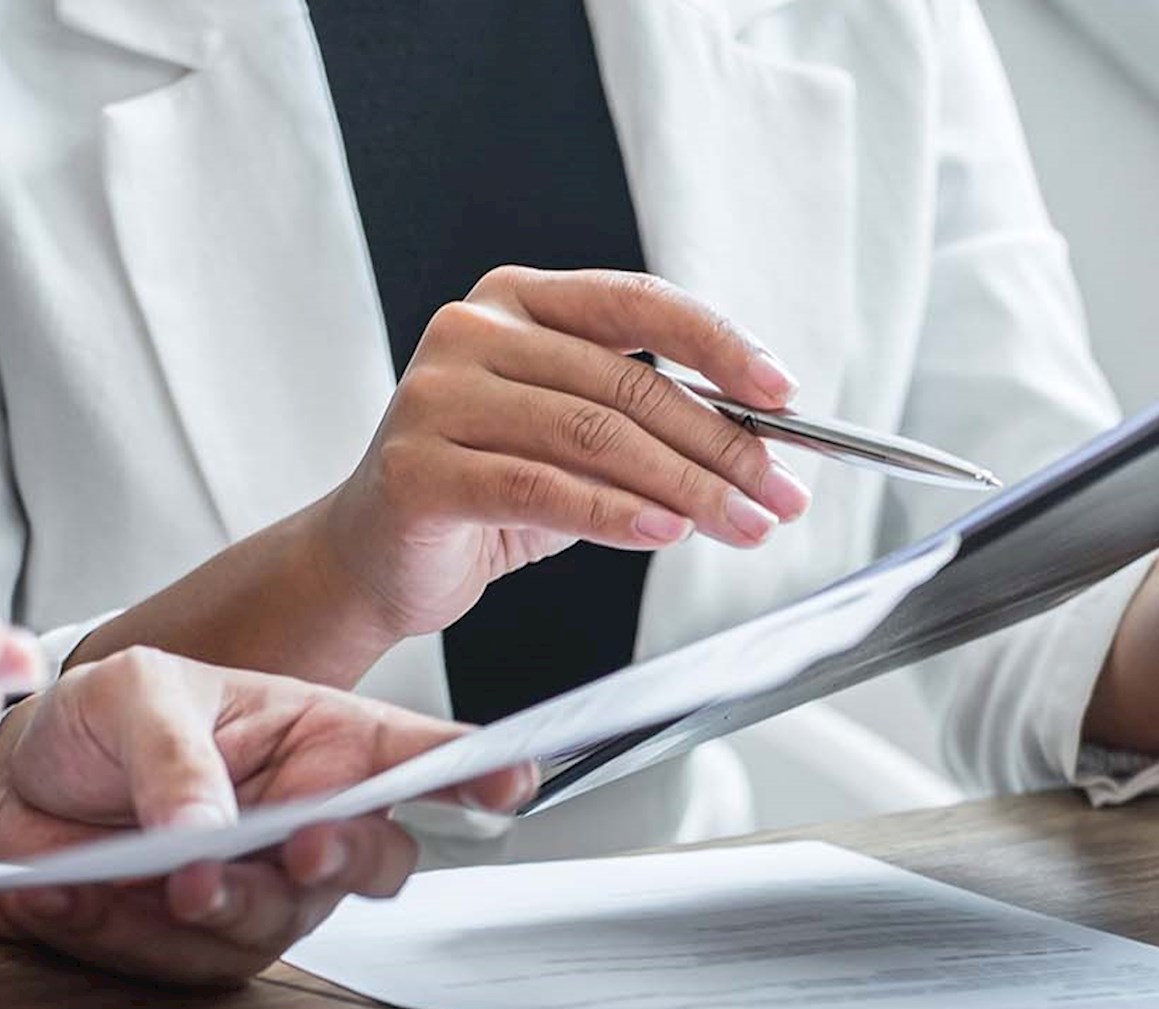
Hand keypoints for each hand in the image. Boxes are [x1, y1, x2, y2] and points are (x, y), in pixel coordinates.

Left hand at [0, 647, 534, 984]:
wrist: (14, 792)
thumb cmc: (98, 724)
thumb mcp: (132, 693)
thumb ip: (177, 756)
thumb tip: (209, 827)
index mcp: (317, 738)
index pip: (414, 754)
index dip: (473, 771)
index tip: (507, 780)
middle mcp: (309, 818)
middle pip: (379, 859)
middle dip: (344, 856)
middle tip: (298, 842)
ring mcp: (266, 889)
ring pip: (286, 921)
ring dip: (222, 903)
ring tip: (154, 874)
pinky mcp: (206, 945)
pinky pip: (193, 960)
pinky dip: (128, 928)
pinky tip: (82, 886)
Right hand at [65, 267, 812, 687]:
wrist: (375, 558)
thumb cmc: (486, 493)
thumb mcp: (577, 440)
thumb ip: (650, 422)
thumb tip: (765, 444)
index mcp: (518, 300)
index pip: (638, 302)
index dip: (720, 344)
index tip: (783, 392)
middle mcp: (471, 332)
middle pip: (625, 382)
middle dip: (721, 444)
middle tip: (780, 493)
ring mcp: (435, 396)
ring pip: (592, 435)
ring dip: (685, 487)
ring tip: (742, 524)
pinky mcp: (416, 468)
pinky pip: (539, 487)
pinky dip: (615, 513)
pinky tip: (665, 533)